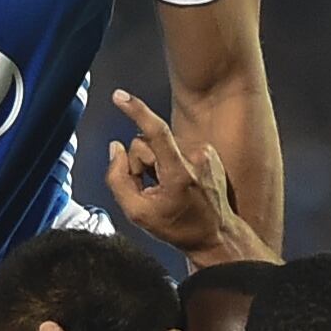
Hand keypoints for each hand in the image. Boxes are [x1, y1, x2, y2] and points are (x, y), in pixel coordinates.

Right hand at [102, 89, 253, 261]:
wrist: (216, 234)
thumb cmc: (179, 227)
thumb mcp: (138, 214)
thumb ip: (118, 179)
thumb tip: (114, 149)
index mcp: (178, 173)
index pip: (155, 131)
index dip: (135, 111)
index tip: (119, 97)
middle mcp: (195, 157)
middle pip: (146, 142)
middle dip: (140, 162)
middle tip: (149, 188)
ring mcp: (204, 152)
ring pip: (160, 143)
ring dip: (155, 162)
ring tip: (166, 187)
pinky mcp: (208, 150)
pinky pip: (175, 145)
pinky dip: (170, 160)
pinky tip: (178, 181)